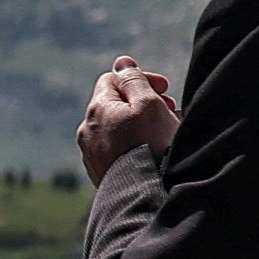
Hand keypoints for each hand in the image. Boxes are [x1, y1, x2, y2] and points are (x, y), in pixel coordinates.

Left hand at [76, 59, 178, 183]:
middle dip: (145, 103)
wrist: (144, 195)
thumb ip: (134, 80)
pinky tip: (155, 154)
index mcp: (96, 110)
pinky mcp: (101, 175)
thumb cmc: (150, 146)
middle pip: (117, 105)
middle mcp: (88, 132)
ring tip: (167, 134)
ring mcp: (92, 156)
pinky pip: (119, 151)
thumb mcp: (148, 104)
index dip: (142, 79)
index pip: (114, 80)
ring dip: (143, 125)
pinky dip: (136, 145)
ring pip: (119, 129)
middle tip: (170, 110)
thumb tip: (122, 63)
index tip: (166, 90)